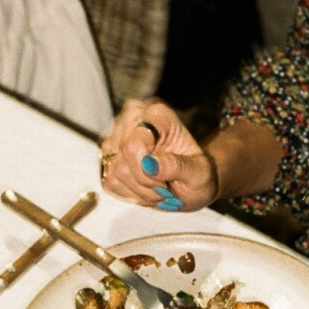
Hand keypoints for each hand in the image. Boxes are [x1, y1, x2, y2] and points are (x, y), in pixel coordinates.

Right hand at [100, 99, 217, 212]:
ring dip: (138, 191)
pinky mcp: (109, 156)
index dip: (144, 170)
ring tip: (157, 188)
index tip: (165, 183)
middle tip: (165, 188)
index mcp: (158, 115)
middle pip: (122, 161)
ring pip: (114, 174)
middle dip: (145, 184)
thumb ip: (177, 166)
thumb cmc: (198, 175)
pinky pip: (109, 182)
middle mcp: (133, 119)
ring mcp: (117, 137)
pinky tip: (145, 189)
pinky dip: (129, 193)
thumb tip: (150, 165)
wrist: (191, 182)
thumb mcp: (199, 173)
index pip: (134, 143)